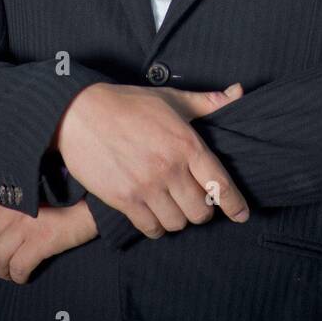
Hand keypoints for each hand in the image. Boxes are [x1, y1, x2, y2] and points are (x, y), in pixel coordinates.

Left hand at [0, 194, 97, 282]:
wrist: (93, 200)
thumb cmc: (61, 195)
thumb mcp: (28, 193)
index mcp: (10, 187)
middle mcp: (14, 203)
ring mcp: (27, 222)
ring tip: (8, 271)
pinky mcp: (42, 239)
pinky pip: (18, 267)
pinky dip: (17, 276)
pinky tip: (24, 276)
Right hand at [55, 80, 249, 239]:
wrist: (80, 113)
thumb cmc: (128, 103)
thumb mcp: (171, 98)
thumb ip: (207, 101)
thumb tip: (239, 92)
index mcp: (186, 142)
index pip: (220, 183)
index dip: (235, 204)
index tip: (241, 214)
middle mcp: (169, 168)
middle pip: (201, 211)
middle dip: (202, 209)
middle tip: (194, 200)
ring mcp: (146, 186)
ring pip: (177, 223)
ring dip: (178, 218)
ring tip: (172, 205)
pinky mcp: (124, 199)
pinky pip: (150, 228)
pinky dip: (156, 226)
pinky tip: (153, 213)